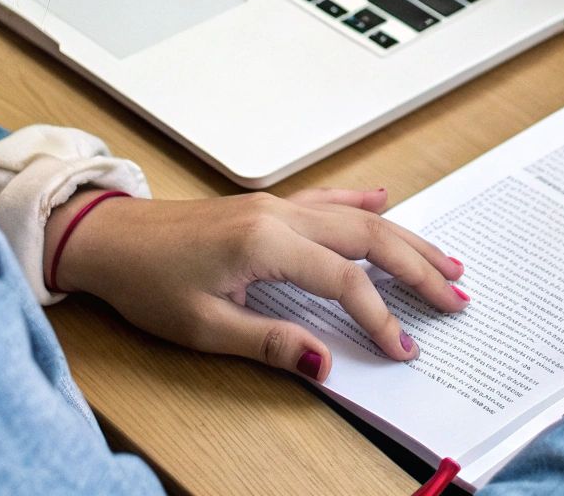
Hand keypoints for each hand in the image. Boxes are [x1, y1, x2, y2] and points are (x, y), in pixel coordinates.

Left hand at [47, 188, 467, 381]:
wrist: (107, 238)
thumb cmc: (146, 280)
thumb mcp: (202, 326)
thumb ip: (268, 342)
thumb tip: (324, 363)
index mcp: (267, 243)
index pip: (345, 281)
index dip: (379, 317)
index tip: (402, 346)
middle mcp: (280, 216)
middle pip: (369, 238)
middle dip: (418, 268)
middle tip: (456, 295)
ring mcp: (276, 207)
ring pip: (358, 217)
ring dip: (404, 239)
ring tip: (444, 260)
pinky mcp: (267, 207)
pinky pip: (328, 199)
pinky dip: (362, 201)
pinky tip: (387, 200)